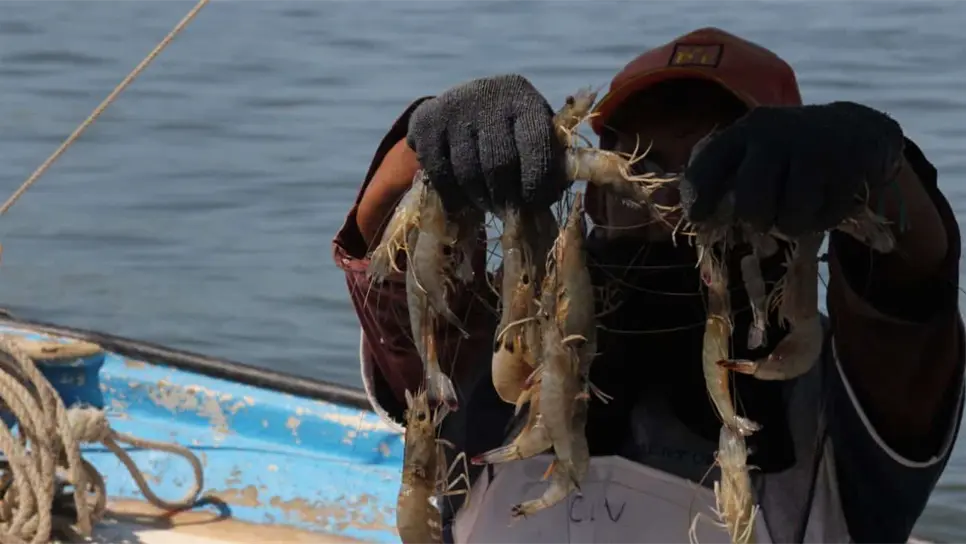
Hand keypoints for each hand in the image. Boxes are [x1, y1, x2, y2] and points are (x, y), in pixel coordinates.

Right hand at [406, 74, 565, 213]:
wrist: (464, 105)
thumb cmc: (511, 129)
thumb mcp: (536, 133)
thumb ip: (550, 160)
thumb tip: (554, 194)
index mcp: (524, 98)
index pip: (537, 144)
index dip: (538, 182)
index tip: (536, 205)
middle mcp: (489, 94)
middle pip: (499, 165)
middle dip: (506, 197)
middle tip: (509, 212)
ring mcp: (454, 106)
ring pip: (468, 173)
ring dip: (480, 199)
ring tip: (488, 204)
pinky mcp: (426, 121)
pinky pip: (440, 174)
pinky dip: (452, 195)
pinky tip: (462, 199)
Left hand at [680, 102, 904, 235]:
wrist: (853, 129)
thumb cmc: (785, 153)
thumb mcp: (749, 151)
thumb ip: (715, 174)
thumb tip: (670, 201)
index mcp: (744, 131)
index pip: (708, 165)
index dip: (698, 197)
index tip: (698, 217)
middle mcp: (775, 135)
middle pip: (752, 205)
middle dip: (755, 221)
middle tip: (762, 218)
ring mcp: (814, 148)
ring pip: (790, 219)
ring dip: (792, 225)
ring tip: (796, 209)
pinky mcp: (847, 165)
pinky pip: (825, 217)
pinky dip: (823, 220)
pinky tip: (824, 199)